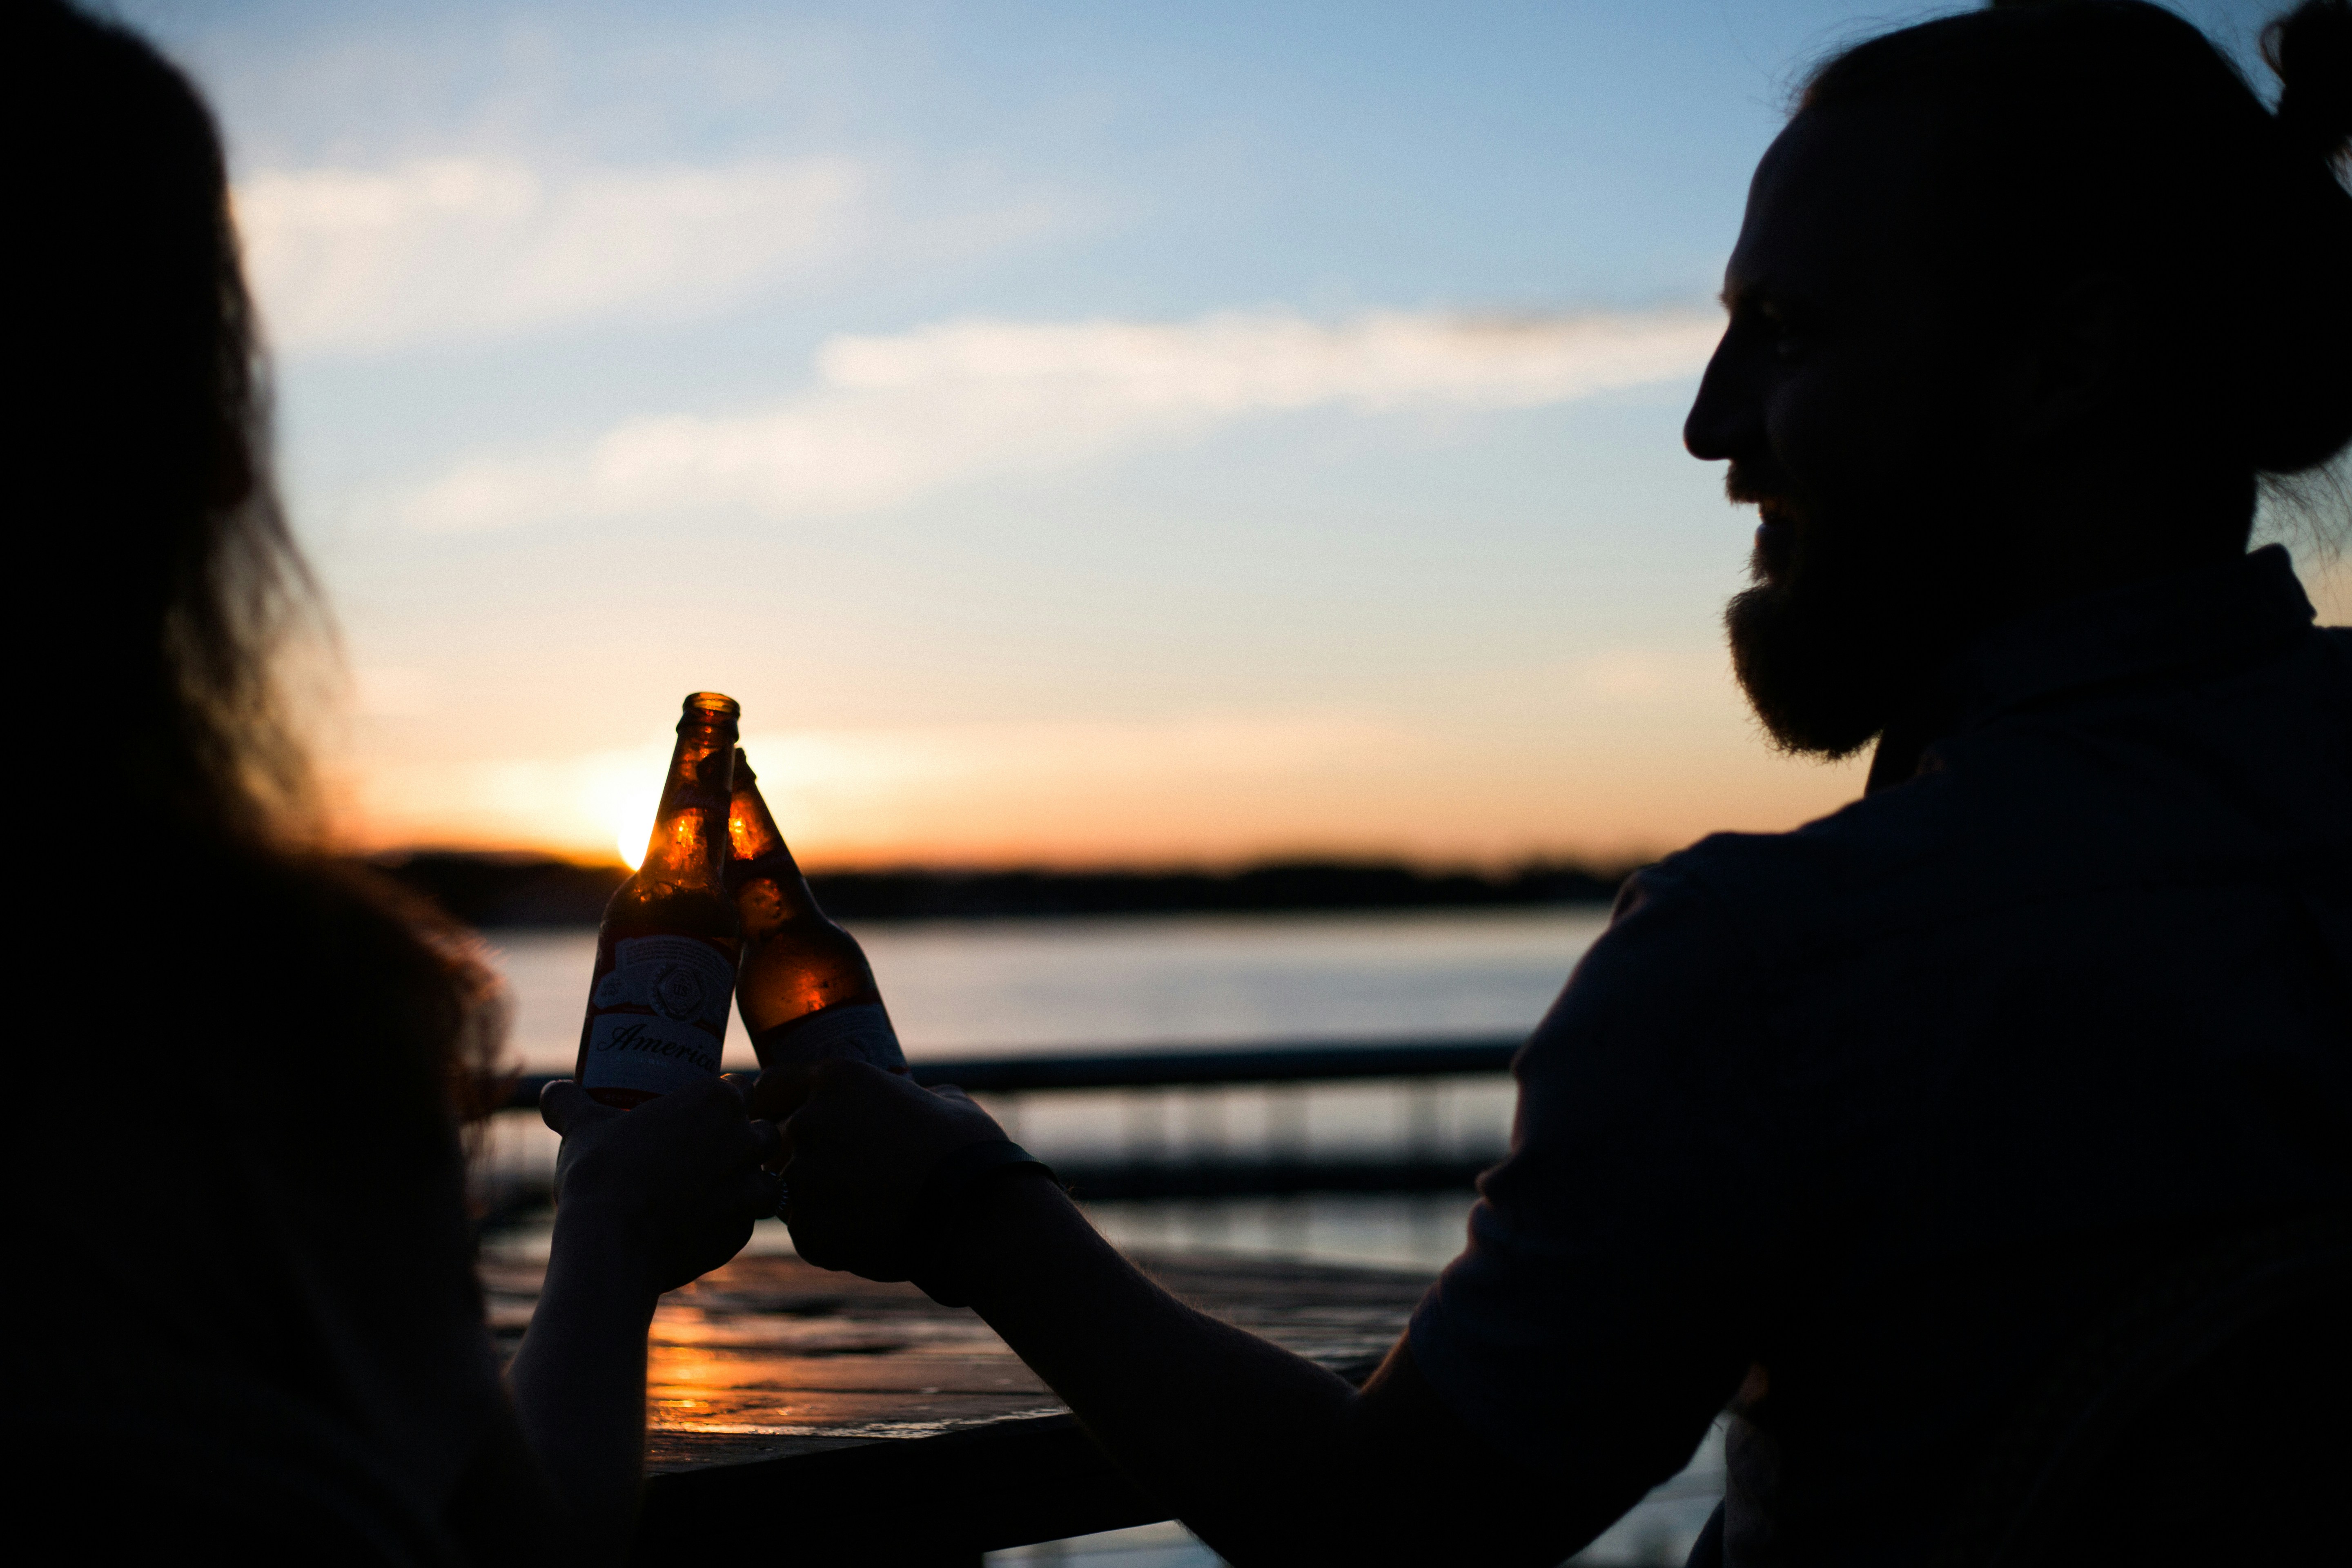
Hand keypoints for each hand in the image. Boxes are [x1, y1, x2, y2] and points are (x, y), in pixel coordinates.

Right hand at [539, 1075, 782, 1298]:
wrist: (610, 1244)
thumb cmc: (600, 1174)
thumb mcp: (581, 1128)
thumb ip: (569, 1103)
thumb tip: (550, 1090)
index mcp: (717, 1102)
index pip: (740, 1088)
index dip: (725, 1097)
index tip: (703, 1112)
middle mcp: (745, 1140)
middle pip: (762, 1131)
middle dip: (743, 1139)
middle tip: (709, 1150)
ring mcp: (750, 1188)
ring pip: (767, 1177)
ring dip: (747, 1181)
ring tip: (714, 1189)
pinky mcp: (743, 1232)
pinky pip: (749, 1220)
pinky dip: (732, 1221)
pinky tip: (704, 1223)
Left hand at [753, 1062, 1004, 1278]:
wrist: (979, 1214)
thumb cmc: (968, 1151)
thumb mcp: (940, 1100)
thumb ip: (901, 1095)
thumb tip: (905, 1097)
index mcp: (836, 1080)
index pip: (771, 1086)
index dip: (776, 1105)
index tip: (782, 1118)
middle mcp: (809, 1123)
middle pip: (777, 1142)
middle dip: (802, 1156)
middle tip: (842, 1175)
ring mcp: (805, 1179)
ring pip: (790, 1190)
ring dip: (817, 1199)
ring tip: (865, 1211)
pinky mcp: (808, 1231)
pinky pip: (806, 1231)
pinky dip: (831, 1237)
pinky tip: (871, 1237)